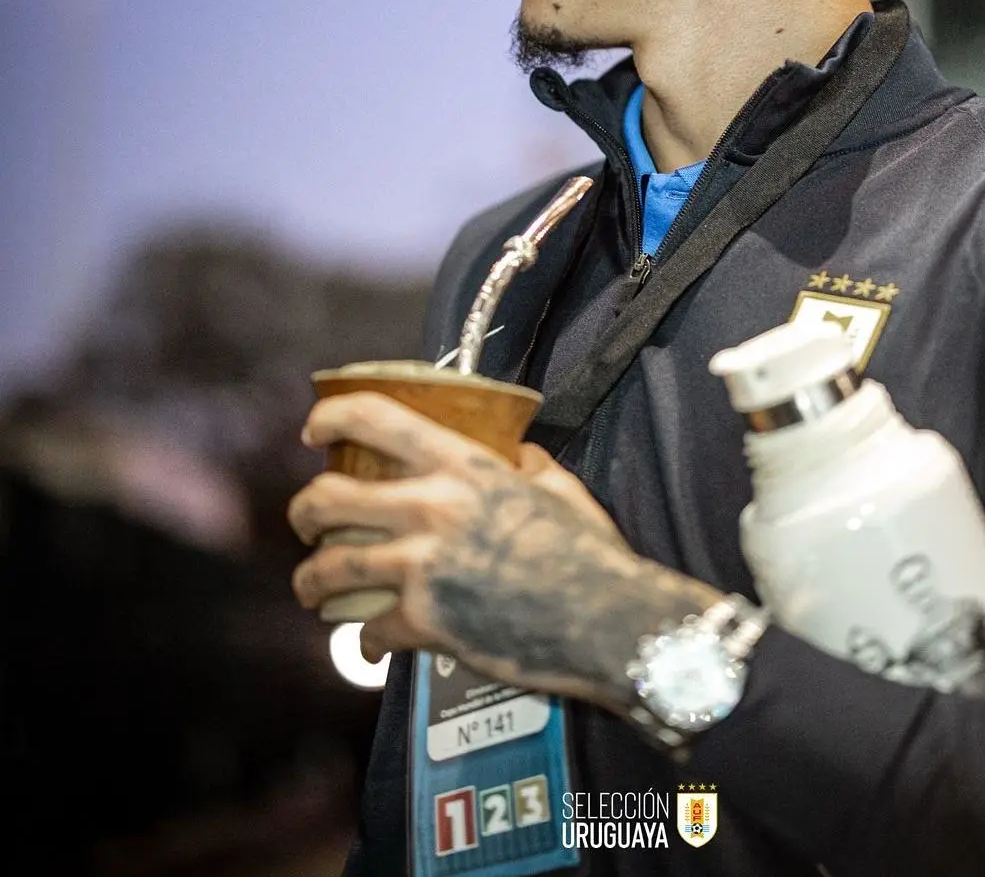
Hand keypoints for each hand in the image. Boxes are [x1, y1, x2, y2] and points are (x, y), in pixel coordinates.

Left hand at [288, 392, 716, 708]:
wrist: (606, 619)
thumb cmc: (590, 554)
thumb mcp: (560, 487)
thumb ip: (527, 465)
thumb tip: (515, 454)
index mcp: (463, 466)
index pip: (374, 419)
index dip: (330, 418)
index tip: (313, 430)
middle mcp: (432, 507)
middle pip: (328, 499)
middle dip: (302, 513)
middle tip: (305, 524)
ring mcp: (422, 566)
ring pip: (329, 569)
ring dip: (310, 581)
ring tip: (312, 590)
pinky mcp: (424, 621)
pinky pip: (371, 630)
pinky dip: (367, 641)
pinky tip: (373, 644)